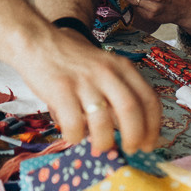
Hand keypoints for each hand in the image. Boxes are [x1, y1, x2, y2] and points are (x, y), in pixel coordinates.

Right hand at [18, 30, 160, 154]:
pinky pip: (74, 124)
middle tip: (130, 150)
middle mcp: (107, 72)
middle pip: (131, 111)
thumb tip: (131, 130)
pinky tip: (74, 134)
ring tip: (100, 147)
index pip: (148, 99)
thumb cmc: (72, 60)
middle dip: (134, 137)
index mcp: (122, 67)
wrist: (37, 40)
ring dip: (104, 142)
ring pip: (103, 121)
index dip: (153, 127)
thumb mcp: (104, 67)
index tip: (150, 144)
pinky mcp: (60, 89)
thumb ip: (117, 91)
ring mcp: (83, 81)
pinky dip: (76, 136)